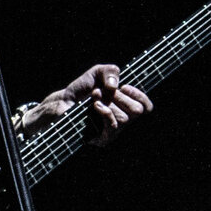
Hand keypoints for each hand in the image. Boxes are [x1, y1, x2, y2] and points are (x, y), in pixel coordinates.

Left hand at [20, 64, 152, 147]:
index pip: (147, 107)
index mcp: (126, 106)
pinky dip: (105, 112)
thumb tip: (115, 86)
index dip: (140, 96)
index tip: (124, 87)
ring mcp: (114, 131)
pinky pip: (113, 126)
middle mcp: (123, 120)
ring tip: (94, 96)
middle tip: (104, 91)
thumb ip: (110, 71)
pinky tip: (96, 105)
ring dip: (108, 103)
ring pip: (124, 118)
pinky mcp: (103, 138)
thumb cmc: (82, 89)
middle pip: (137, 111)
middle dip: (120, 97)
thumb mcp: (97, 73)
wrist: (63, 102)